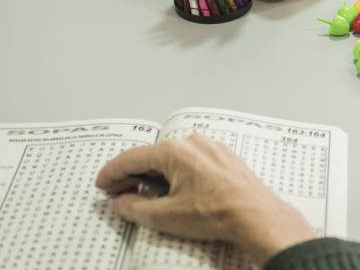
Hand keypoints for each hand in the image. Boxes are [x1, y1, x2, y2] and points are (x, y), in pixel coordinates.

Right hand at [95, 134, 315, 265]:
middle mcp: (193, 142)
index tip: (103, 185)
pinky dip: (177, 173)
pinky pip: (192, 160)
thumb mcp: (166, 217)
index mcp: (175, 151)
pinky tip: (176, 191)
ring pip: (173, 158)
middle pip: (152, 156)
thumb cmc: (218, 213)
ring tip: (148, 196)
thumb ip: (135, 208)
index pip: (132, 158)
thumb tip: (121, 202)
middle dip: (134, 175)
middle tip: (120, 194)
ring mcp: (211, 148)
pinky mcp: (224, 157)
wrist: (257, 216)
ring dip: (156, 174)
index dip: (112, 173)